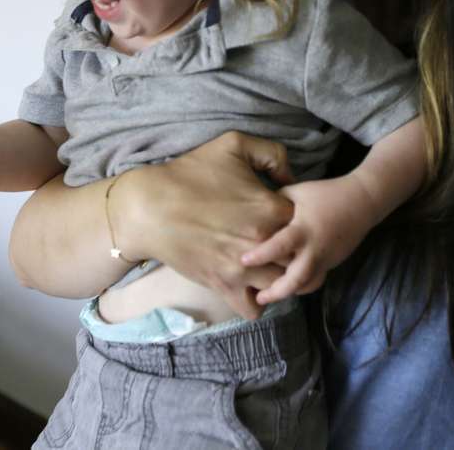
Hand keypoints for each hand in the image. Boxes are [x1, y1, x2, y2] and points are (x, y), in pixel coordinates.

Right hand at [114, 131, 296, 319]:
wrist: (149, 207)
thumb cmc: (189, 173)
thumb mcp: (233, 144)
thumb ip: (272, 154)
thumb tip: (291, 179)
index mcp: (271, 207)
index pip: (304, 222)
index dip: (295, 221)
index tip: (280, 219)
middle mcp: (263, 241)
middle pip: (299, 257)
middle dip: (292, 252)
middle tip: (278, 244)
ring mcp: (244, 267)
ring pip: (283, 285)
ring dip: (279, 278)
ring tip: (267, 267)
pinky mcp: (224, 285)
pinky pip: (255, 308)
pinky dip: (256, 301)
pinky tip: (249, 284)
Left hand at [240, 175, 377, 304]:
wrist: (361, 202)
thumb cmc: (325, 194)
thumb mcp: (296, 192)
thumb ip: (274, 204)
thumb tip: (253, 213)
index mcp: (303, 230)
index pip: (280, 246)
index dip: (261, 255)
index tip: (243, 261)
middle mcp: (314, 250)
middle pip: (296, 280)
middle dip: (276, 292)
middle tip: (258, 296)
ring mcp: (325, 260)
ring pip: (307, 286)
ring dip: (288, 293)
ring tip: (270, 296)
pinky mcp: (331, 264)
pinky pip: (315, 281)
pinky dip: (300, 286)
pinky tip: (287, 287)